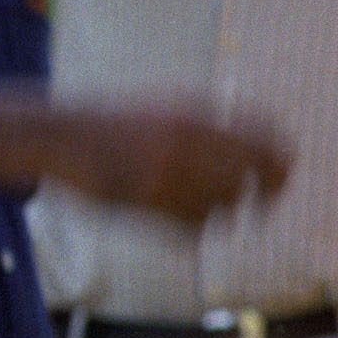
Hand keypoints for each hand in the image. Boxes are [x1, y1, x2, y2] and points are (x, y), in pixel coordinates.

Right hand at [53, 104, 289, 223]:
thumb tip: (258, 151)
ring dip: (213, 210)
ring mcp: (168, 170)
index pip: (267, 138)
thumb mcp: (164, 110)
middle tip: (254, 207)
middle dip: (259, 196)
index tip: (274, 181)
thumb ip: (208, 126)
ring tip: (181, 200)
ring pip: (223, 206)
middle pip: (251, 178)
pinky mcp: (148, 201)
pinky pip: (192, 228)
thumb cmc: (111, 124)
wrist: (58, 135)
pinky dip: (186, 228)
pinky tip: (161, 213)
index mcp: (195, 110)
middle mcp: (188, 138)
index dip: (279, 163)